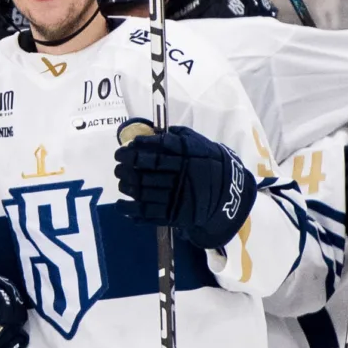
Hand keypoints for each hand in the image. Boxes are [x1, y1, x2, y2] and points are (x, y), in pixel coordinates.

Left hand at [113, 122, 256, 251]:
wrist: (228, 192)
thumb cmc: (208, 162)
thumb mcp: (198, 143)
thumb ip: (176, 137)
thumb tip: (149, 132)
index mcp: (186, 156)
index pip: (156, 150)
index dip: (136, 149)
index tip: (124, 149)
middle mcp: (181, 175)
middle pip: (146, 170)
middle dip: (127, 166)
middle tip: (118, 163)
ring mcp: (177, 196)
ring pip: (144, 190)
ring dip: (127, 185)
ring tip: (121, 181)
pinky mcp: (174, 215)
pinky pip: (147, 213)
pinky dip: (130, 210)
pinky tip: (121, 205)